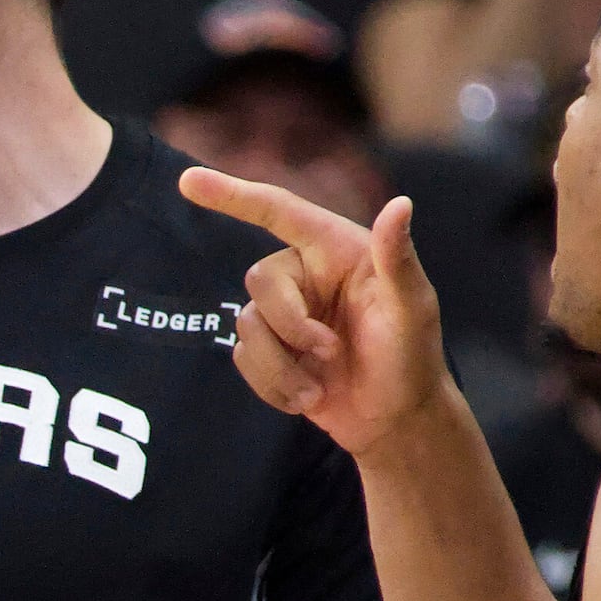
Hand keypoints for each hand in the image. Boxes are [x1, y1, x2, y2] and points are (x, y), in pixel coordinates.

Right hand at [177, 174, 456, 458]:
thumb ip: (397, 257)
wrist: (394, 420)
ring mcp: (284, 314)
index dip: (232, 194)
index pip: (278, 211)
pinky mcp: (270, 350)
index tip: (187, 180)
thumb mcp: (411, 307)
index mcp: (336, 249)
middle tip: (330, 351)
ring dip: (281, 366)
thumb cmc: (412, 357)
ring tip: (318, 388)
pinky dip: (273, 386)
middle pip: (258, 279)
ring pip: (246, 326)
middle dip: (289, 324)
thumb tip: (400, 203)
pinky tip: (307, 398)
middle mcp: (305, 274)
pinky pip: (243, 358)